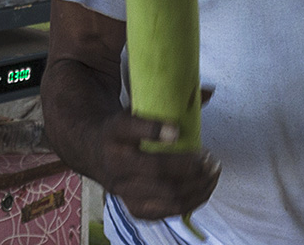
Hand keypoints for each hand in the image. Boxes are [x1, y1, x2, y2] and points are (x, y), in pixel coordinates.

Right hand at [95, 109, 219, 220]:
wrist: (90, 150)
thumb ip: (167, 100)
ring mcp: (124, 189)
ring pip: (167, 194)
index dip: (153, 130)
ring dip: (197, 185)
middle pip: (155, 169)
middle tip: (209, 157)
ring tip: (212, 172)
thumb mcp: (134, 107)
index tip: (177, 129)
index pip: (128, 128)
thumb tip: (208, 91)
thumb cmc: (123, 127)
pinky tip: (204, 188)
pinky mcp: (133, 207)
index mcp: (113, 131)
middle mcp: (115, 162)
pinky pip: (168, 211)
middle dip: (188, 165)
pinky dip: (192, 201)